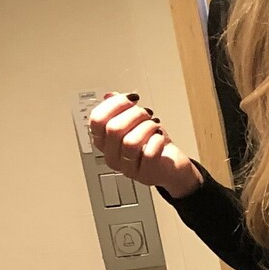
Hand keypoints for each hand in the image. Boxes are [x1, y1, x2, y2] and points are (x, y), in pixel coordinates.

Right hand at [88, 93, 202, 197]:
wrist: (172, 166)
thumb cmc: (152, 144)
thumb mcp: (135, 122)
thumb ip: (121, 109)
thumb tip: (110, 95)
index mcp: (104, 142)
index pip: (96, 120)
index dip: (114, 104)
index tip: (131, 98)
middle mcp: (112, 156)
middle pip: (113, 129)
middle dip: (134, 114)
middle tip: (146, 113)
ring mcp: (127, 168)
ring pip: (130, 142)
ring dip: (146, 127)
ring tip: (154, 125)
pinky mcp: (146, 174)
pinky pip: (148, 154)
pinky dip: (157, 140)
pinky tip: (160, 137)